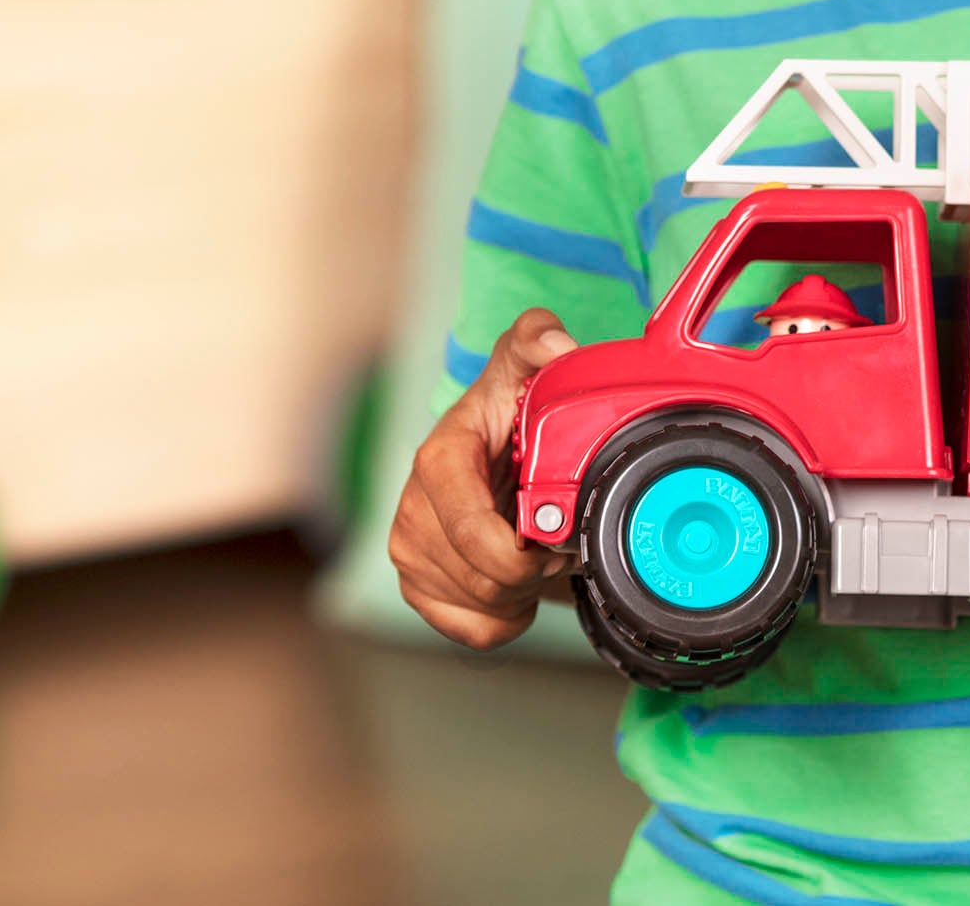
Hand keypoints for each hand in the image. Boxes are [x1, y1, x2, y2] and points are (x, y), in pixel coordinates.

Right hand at [387, 307, 579, 647]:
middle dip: (532, 568)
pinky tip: (519, 583)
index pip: (470, 528)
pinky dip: (504, 619)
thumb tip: (556, 346)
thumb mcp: (525, 362)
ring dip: (523, 590)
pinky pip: (470, 631)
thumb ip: (537, 339)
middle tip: (560, 541)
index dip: (519, 549)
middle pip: (482, 576)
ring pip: (479, 606)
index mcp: (439, 459)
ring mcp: (409, 551)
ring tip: (540, 552)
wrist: (495, 443)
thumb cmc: (512, 404)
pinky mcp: (417, 586)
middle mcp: (412, 508)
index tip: (554, 537)